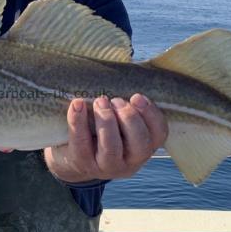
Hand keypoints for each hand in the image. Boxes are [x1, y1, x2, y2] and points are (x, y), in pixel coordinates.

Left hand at [43, 94, 167, 183]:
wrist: (71, 157)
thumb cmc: (100, 130)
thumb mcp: (119, 121)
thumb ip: (128, 103)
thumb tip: (129, 65)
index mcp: (144, 147)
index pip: (159, 134)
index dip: (151, 114)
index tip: (137, 96)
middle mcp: (129, 161)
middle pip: (140, 143)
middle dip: (129, 117)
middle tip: (116, 100)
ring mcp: (105, 166)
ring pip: (111, 147)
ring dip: (107, 120)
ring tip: (100, 101)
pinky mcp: (82, 163)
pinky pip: (81, 142)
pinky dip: (78, 121)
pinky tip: (77, 103)